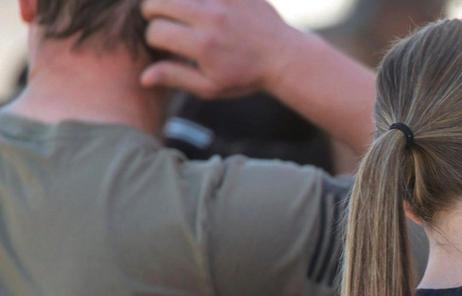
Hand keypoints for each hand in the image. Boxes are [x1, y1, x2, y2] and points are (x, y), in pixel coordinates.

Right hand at [139, 0, 300, 98]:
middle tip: (161, 20)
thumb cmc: (246, 76)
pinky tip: (197, 5)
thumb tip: (143, 76)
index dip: (154, 39)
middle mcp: (211, 19)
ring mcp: (223, 0)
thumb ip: (176, 78)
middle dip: (153, 13)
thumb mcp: (212, 87)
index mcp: (202, 46)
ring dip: (170, 0)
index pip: (156, 32)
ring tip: (174, 9)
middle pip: (158, 3)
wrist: (284, 57)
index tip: (164, 44)